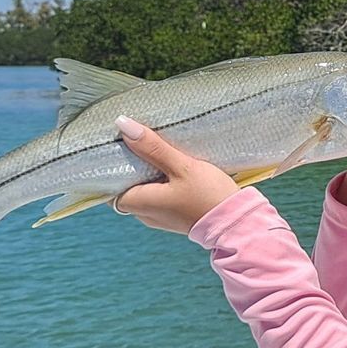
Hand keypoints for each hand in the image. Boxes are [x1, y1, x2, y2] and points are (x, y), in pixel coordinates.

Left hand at [111, 117, 239, 233]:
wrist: (236, 223)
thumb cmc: (208, 196)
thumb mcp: (182, 166)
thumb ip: (153, 147)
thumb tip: (123, 124)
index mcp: (140, 203)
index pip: (111, 185)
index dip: (113, 166)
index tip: (119, 146)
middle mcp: (145, 214)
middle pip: (127, 185)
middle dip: (132, 165)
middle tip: (140, 141)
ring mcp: (160, 217)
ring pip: (144, 190)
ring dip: (148, 172)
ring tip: (157, 150)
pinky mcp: (174, 215)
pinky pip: (158, 195)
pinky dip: (161, 181)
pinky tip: (172, 166)